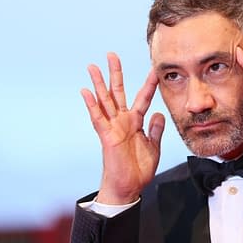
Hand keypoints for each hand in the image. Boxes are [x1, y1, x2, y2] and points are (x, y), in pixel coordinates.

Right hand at [81, 53, 164, 203]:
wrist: (129, 187)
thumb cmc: (138, 169)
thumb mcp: (154, 146)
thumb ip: (156, 129)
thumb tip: (157, 113)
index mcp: (135, 122)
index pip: (142, 98)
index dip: (148, 84)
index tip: (154, 69)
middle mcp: (122, 121)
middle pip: (118, 92)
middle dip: (116, 73)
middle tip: (112, 54)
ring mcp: (113, 127)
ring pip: (105, 100)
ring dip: (99, 83)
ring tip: (93, 66)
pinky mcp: (106, 136)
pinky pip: (98, 118)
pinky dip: (91, 104)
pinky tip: (85, 91)